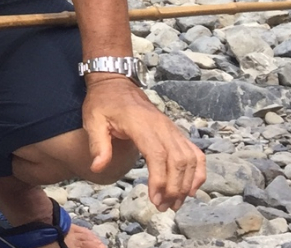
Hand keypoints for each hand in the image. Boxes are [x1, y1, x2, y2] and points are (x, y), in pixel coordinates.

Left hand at [83, 76, 205, 210]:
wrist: (115, 84)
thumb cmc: (103, 102)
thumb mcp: (92, 120)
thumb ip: (97, 145)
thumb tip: (98, 168)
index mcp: (141, 124)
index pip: (158, 155)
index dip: (160, 179)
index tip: (155, 198)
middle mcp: (162, 126)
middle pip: (178, 161)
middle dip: (174, 188)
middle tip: (162, 206)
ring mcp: (171, 129)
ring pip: (190, 159)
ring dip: (186, 184)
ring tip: (175, 203)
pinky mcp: (175, 132)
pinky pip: (194, 153)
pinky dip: (198, 172)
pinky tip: (191, 188)